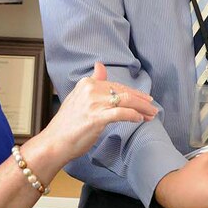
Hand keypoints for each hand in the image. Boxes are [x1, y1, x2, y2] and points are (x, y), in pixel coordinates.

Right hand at [37, 62, 157, 163]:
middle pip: (124, 92)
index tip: (144, 99)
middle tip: (153, 108)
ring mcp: (94, 103)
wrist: (54, 143)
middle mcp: (90, 90)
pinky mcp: (97, 118)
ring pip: (126, 100)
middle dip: (142, 100)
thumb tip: (100, 65)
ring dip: (142, 108)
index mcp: (86, 83)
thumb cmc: (66, 125)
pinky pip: (121, 113)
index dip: (133, 93)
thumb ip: (92, 82)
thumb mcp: (77, 98)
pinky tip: (139, 119)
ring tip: (151, 115)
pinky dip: (133, 115)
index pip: (116, 85)